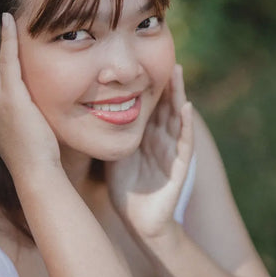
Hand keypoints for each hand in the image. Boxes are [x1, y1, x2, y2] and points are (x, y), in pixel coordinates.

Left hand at [106, 65, 193, 239]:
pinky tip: (187, 107)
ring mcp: (171, 151)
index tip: (144, 62)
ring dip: (178, 95)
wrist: (137, 219)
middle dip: (166, 83)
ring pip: (177, 117)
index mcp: (146, 135)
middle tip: (165, 57)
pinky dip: (187, 125)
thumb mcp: (115, 152)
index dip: (150, 84)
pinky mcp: (179, 167)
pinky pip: (184, 143)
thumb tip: (88, 109)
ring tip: (176, 72)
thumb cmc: (124, 186)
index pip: (150, 104)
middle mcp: (161, 139)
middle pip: (165, 105)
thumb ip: (110, 132)